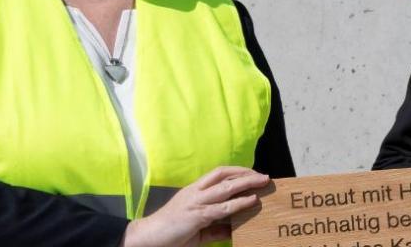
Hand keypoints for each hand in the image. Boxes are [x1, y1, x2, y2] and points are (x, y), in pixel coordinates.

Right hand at [121, 165, 269, 246]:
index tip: (252, 173)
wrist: (147, 238)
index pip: (218, 173)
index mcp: (194, 190)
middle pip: (224, 175)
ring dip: (247, 183)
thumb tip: (234, 229)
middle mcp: (195, 192)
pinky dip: (238, 203)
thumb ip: (215, 228)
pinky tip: (251, 200)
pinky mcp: (196, 215)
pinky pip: (222, 208)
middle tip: (264, 176)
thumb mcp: (197, 229)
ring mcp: (195, 202)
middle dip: (246, 174)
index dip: (236, 171)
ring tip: (263, 182)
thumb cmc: (170, 233)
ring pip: (225, 187)